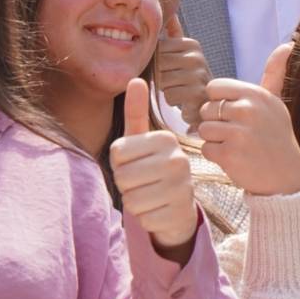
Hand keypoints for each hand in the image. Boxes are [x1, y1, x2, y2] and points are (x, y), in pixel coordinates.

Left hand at [110, 78, 198, 258]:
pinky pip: (143, 219)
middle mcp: (178, 160)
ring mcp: (182, 188)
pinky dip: (145, 218)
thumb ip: (136, 112)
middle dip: (125, 184)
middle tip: (142, 182)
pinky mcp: (179, 213)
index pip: (117, 152)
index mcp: (166, 139)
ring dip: (134, 202)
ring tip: (150, 195)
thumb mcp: (142, 141)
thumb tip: (135, 79)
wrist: (177, 207)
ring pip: (131, 200)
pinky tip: (158, 210)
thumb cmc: (152, 169)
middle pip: (122, 177)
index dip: (119, 162)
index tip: (136, 163)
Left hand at [156, 15, 210, 130]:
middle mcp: (197, 57)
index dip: (158, 62)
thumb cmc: (188, 79)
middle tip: (174, 82)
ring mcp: (198, 76)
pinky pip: (170, 96)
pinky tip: (184, 101)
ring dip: (166, 90)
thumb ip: (174, 34)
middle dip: (160, 76)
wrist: (208, 103)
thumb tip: (170, 11)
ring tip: (180, 90)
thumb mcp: (183, 54)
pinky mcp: (197, 94)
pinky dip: (173, 101)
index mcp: (191, 45)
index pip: (158, 49)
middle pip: (158, 65)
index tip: (171, 69)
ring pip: (162, 82)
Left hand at [198, 44, 299, 196]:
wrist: (287, 177)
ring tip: (234, 145)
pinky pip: (206, 148)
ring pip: (203, 129)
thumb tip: (286, 45)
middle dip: (215, 122)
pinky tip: (233, 158)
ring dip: (214, 140)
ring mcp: (239, 133)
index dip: (218, 102)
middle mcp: (248, 110)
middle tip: (235, 133)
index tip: (231, 114)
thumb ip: (274, 74)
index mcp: (256, 94)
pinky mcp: (230, 155)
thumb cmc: (277, 137)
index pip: (214, 88)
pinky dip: (215, 155)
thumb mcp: (276, 103)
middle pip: (206, 109)